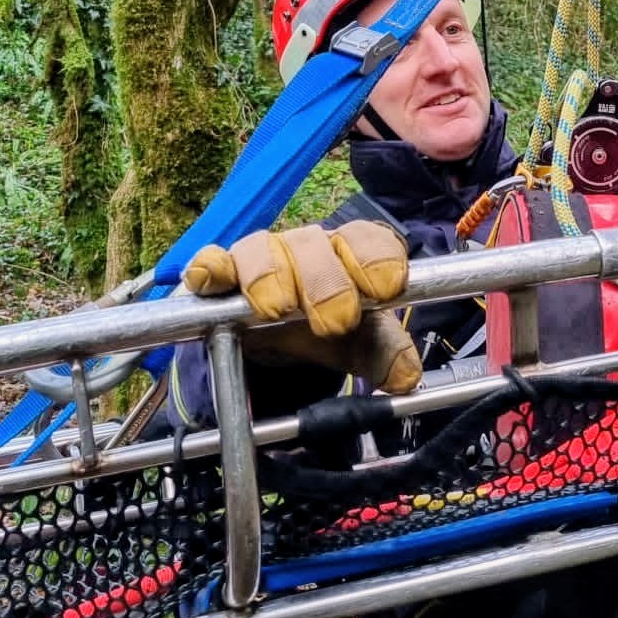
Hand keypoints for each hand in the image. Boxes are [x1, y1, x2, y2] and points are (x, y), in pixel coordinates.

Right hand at [183, 221, 420, 393]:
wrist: (278, 337)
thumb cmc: (326, 327)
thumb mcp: (360, 344)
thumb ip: (385, 354)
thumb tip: (406, 378)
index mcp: (349, 254)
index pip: (367, 238)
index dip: (377, 259)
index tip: (386, 289)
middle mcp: (306, 246)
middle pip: (315, 244)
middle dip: (328, 281)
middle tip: (335, 321)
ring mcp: (262, 255)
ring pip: (264, 248)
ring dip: (271, 276)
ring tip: (277, 308)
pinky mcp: (220, 270)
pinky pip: (212, 260)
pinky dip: (211, 267)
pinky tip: (213, 280)